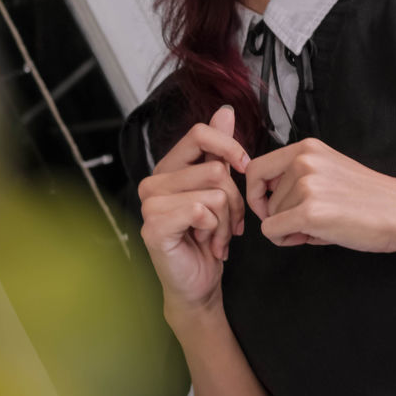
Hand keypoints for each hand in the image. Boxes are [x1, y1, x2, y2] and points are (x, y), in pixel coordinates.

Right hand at [138, 106, 249, 314]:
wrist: (198, 283)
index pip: (200, 133)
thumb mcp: (219, 188)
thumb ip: (218, 149)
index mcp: (169, 167)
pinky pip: (202, 211)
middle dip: (234, 200)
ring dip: (227, 220)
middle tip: (228, 223)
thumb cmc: (207, 238)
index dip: (229, 147)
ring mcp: (150, 203)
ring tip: (217, 235)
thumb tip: (225, 112)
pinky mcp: (154, 226)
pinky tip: (208, 244)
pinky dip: (216, 230)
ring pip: (214, 192)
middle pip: (215, 168)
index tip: (244, 166)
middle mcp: (154, 181)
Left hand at [244, 137, 395, 250]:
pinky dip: (285, 240)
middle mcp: (303, 160)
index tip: (271, 207)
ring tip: (323, 225)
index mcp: (306, 148)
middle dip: (278, 216)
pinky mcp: (310, 212)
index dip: (258, 193)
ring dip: (289, 228)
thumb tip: (266, 203)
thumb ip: (297, 179)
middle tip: (305, 223)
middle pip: (263, 198)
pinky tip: (311, 237)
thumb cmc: (369, 198)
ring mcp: (306, 185)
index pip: (256, 168)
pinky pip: (272, 231)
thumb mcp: (329, 172)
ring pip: (270, 217)